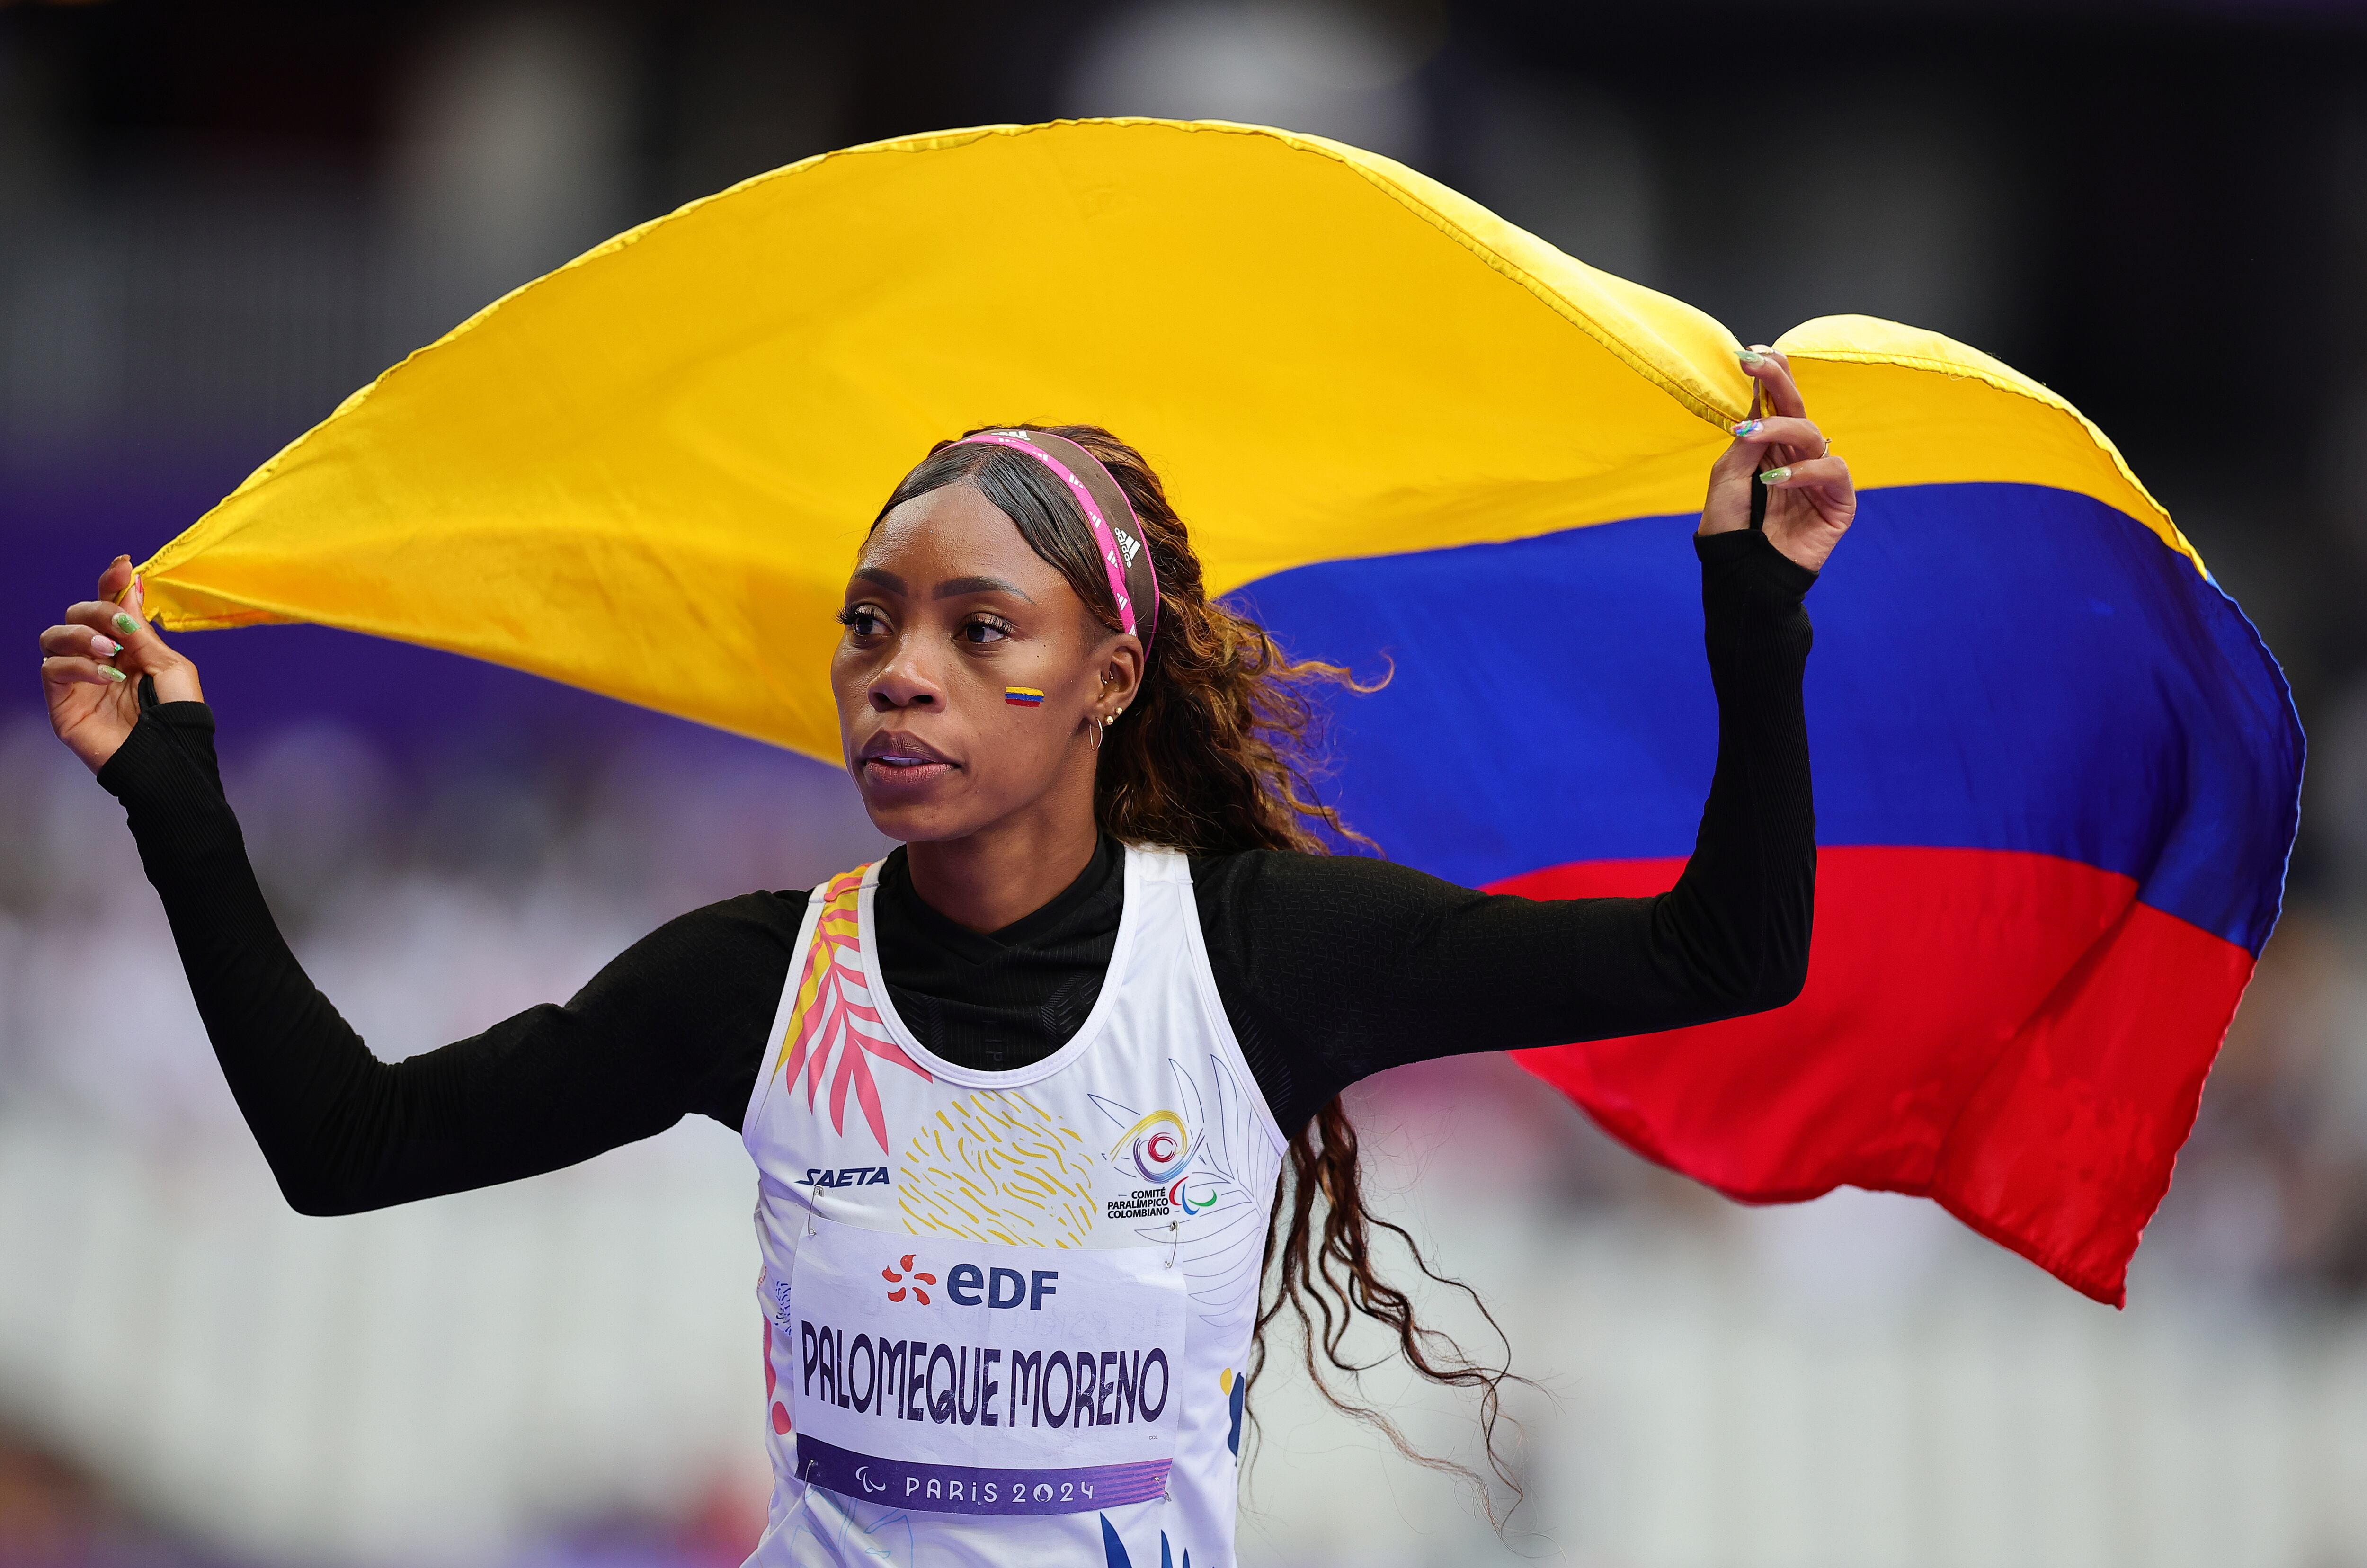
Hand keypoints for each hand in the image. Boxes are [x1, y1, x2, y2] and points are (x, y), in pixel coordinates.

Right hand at [40, 556, 203, 774]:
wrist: (170, 759)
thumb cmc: (178, 716)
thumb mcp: (169, 665)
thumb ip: (143, 629)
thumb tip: (131, 586)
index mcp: (129, 647)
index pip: (110, 607)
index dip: (112, 585)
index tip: (123, 567)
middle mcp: (99, 658)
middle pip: (77, 615)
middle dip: (98, 611)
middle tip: (122, 626)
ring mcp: (78, 679)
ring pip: (54, 636)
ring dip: (82, 635)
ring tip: (110, 651)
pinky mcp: (62, 701)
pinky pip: (53, 668)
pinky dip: (78, 666)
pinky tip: (105, 677)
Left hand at [1697, 347, 1854, 572]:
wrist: (1742, 572)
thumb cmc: (1731, 526)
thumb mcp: (1729, 476)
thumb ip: (1747, 440)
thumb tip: (1761, 404)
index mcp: (1770, 447)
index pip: (1776, 404)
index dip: (1770, 376)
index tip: (1751, 353)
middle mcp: (1797, 455)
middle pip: (1796, 409)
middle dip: (1778, 381)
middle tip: (1756, 361)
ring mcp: (1819, 476)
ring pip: (1813, 434)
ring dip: (1780, 430)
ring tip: (1749, 438)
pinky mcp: (1838, 500)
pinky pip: (1832, 470)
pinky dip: (1805, 470)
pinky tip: (1776, 478)